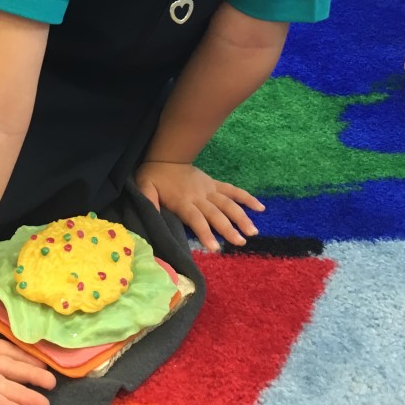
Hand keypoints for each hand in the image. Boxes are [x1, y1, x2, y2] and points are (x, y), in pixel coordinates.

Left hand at [136, 159, 264, 250]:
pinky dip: (247, 198)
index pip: (196, 219)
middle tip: (241, 242)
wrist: (166, 156)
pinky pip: (233, 191)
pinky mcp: (215, 185)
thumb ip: (149, 202)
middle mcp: (200, 196)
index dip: (206, 233)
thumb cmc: (154, 176)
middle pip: (216, 214)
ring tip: (253, 232)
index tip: (215, 247)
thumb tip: (150, 217)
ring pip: (228, 204)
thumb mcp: (145, 188)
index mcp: (183, 201)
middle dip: (229, 228)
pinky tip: (260, 208)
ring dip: (242, 217)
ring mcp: (210, 190)